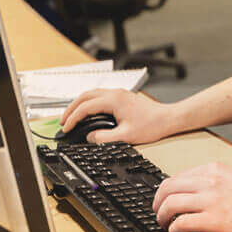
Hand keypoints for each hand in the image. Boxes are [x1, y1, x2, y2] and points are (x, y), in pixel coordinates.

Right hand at [59, 88, 173, 143]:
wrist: (168, 118)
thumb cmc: (152, 125)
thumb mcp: (126, 136)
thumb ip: (104, 138)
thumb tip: (90, 137)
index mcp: (114, 100)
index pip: (85, 107)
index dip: (73, 118)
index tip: (66, 129)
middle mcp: (115, 93)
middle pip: (84, 96)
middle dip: (71, 108)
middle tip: (63, 122)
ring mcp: (118, 93)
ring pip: (91, 94)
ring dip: (79, 104)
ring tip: (71, 117)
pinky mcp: (122, 96)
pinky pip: (99, 96)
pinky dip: (88, 103)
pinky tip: (87, 113)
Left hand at [152, 162, 231, 231]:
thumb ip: (213, 182)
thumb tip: (192, 193)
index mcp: (214, 170)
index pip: (177, 177)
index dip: (165, 191)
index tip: (164, 200)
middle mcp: (209, 181)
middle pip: (168, 188)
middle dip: (157, 202)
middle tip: (158, 213)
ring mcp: (211, 200)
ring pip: (170, 204)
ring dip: (161, 216)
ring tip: (164, 225)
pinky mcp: (214, 220)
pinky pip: (181, 223)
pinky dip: (173, 229)